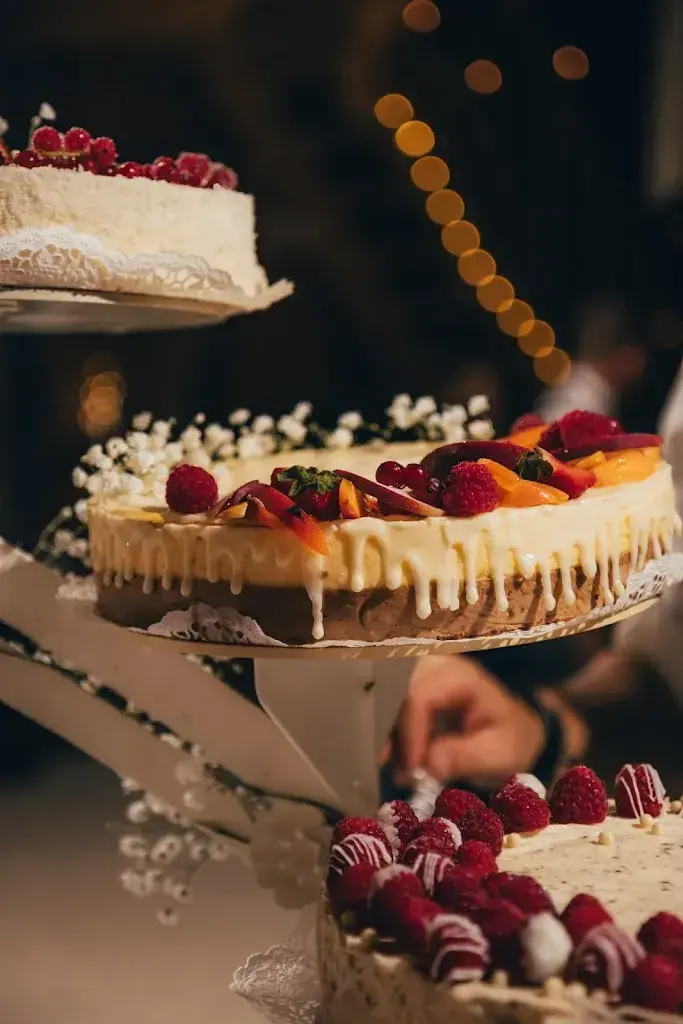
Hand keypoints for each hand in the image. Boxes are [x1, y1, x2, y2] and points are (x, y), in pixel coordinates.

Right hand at [393, 656, 545, 787]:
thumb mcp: (499, 753)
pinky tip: (402, 765)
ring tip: (406, 775)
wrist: (515, 733)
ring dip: (393, 741)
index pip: (420, 695)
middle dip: (396, 737)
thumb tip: (429, 766)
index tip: (413, 769)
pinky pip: (393, 712)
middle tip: (404, 774)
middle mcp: (437, 670)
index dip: (410, 732)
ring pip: (390, 704)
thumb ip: (466, 757)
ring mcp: (424, 678)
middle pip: (398, 696)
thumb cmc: (511, 739)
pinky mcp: (416, 693)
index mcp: (461, 677)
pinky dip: (394, 740)